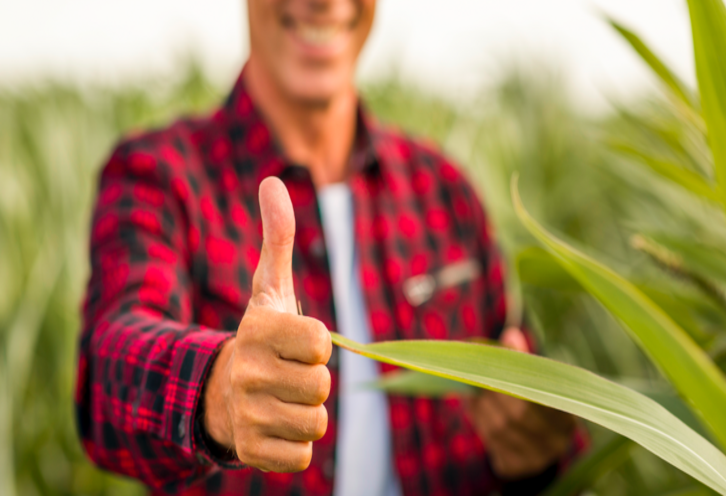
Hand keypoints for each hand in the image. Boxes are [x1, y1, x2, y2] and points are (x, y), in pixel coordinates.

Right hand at [202, 177, 331, 471]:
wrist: (220, 391)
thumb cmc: (261, 336)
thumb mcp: (270, 287)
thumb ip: (278, 237)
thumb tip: (274, 181)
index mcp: (257, 328)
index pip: (320, 341)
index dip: (316, 343)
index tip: (296, 341)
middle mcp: (247, 371)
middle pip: (322, 385)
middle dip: (314, 380)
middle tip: (289, 373)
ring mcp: (245, 414)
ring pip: (316, 421)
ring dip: (306, 411)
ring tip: (282, 398)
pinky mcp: (251, 452)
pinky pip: (304, 456)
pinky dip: (297, 444)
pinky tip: (275, 425)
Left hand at [466, 327, 575, 479]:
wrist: (536, 453)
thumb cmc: (536, 407)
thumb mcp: (538, 384)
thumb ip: (524, 361)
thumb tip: (510, 334)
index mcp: (567, 415)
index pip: (545, 391)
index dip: (519, 371)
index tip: (500, 354)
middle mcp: (556, 439)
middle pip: (521, 411)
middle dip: (495, 388)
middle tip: (479, 371)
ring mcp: (536, 456)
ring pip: (501, 426)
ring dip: (482, 403)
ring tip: (475, 387)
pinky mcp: (515, 466)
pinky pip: (491, 440)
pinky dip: (479, 419)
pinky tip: (476, 406)